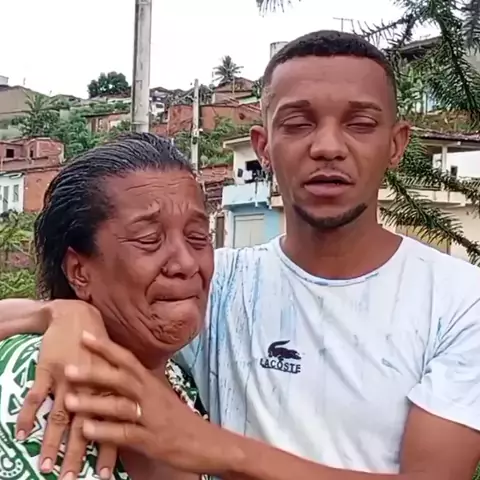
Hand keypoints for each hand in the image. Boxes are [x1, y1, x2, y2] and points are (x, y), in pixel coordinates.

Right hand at [16, 300, 117, 479]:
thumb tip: (124, 421)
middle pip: (84, 426)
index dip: (106, 450)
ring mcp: (68, 379)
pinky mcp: (48, 370)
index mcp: (108, 387)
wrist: (78, 318)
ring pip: (59, 415)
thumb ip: (116, 395)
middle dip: (77, 455)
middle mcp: (90, 386)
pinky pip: (36, 395)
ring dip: (51, 443)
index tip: (103, 476)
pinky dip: (27, 414)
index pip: (109, 425)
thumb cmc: (98, 347)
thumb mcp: (113, 369)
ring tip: (45, 467)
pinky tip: (20, 434)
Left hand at [63, 332, 239, 475]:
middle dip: (94, 372)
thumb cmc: (178, 419)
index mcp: (151, 383)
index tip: (85, 335)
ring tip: (69, 401)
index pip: (127, 360)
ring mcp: (151, 417)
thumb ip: (140, 385)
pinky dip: (106, 431)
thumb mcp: (160, 396)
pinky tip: (87, 430)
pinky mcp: (152, 440)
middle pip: (121, 378)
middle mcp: (151, 395)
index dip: (106, 348)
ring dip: (94, 403)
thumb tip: (118, 372)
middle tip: (68, 368)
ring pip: (120, 406)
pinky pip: (126, 434)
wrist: (205, 442)